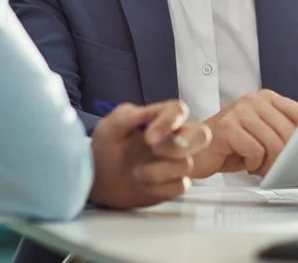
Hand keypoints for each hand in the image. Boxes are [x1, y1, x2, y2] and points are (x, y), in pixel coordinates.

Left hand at [89, 100, 210, 208]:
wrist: (96, 179)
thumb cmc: (105, 147)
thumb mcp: (111, 126)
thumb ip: (128, 115)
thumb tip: (147, 111)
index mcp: (160, 119)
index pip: (178, 110)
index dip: (169, 121)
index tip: (149, 137)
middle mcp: (174, 139)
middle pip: (202, 135)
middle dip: (182, 145)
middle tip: (155, 150)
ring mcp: (175, 162)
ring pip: (187, 164)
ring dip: (159, 170)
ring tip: (136, 173)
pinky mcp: (172, 184)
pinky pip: (181, 186)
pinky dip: (161, 187)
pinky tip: (144, 185)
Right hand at [191, 89, 297, 177]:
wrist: (196, 151)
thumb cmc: (231, 147)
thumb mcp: (263, 135)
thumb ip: (285, 132)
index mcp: (267, 97)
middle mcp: (254, 100)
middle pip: (289, 133)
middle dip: (285, 157)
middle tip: (275, 167)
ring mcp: (240, 111)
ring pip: (274, 144)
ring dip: (268, 163)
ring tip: (257, 165)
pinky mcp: (228, 127)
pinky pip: (256, 152)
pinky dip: (252, 164)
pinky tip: (243, 162)